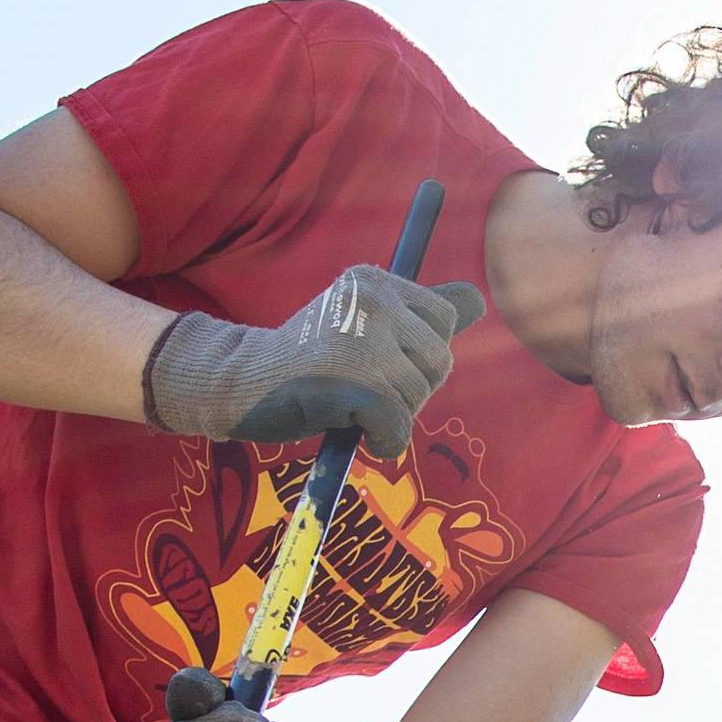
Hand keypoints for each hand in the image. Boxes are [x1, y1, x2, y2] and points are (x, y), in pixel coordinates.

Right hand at [142, 265, 489, 453]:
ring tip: (352, 405)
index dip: (423, 352)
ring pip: (418, 396)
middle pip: (440, 360)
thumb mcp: (366, 321)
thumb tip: (479, 301)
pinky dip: (385, 441)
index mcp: (375, 280)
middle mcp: (371, 301)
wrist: (242, 383)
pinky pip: (397, 426)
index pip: (445, 318)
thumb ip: (420, 313)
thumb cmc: (310, 358)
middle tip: (367, 389)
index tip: (385, 360)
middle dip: (414, 388)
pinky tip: (360, 433)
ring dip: (394, 416)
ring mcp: (361, 342)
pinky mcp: (351, 385)